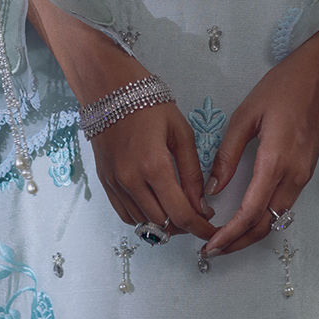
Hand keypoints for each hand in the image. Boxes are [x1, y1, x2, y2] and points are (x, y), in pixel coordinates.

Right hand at [9, 0, 212, 241]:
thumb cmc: (149, 103)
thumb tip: (201, 205)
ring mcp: (115, 184)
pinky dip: (143, 217)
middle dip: (185, 226)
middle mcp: (131, 181)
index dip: (200, 228)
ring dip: (164, 222)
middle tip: (198, 215)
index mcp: (154, 166)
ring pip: (143, 223)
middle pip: (162, 223)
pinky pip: (125, 214)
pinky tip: (156, 205)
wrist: (107, 88)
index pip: (181, 214)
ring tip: (178, 208)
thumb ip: (191, 172)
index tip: (213, 230)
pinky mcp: (104, 183)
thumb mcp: (180, 131)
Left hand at [201, 33, 318, 257]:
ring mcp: (303, 176)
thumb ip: (228, 154)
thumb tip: (212, 189)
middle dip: (238, 243)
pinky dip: (263, 218)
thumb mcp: (247, 114)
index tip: (207, 246)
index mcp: (276, 162)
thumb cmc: (284, 85)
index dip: (229, 235)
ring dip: (250, 233)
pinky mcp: (306, 171)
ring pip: (276, 218)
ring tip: (222, 237)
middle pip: (266, 225)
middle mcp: (294, 176)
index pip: (251, 213)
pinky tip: (244, 216)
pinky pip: (283, 205)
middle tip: (210, 249)